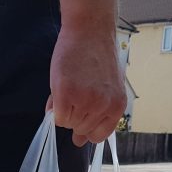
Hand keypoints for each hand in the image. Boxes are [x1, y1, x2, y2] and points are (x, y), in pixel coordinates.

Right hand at [48, 0, 124, 145]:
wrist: (90, 29)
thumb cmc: (96, 56)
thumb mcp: (104, 88)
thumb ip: (95, 115)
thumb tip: (78, 142)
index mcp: (117, 106)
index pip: (98, 136)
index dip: (86, 128)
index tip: (81, 117)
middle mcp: (103, 106)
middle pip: (80, 130)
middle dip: (74, 115)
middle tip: (74, 92)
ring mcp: (85, 100)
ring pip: (67, 124)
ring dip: (64, 110)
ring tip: (69, 87)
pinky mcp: (66, 93)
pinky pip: (56, 117)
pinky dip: (54, 108)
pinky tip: (60, 90)